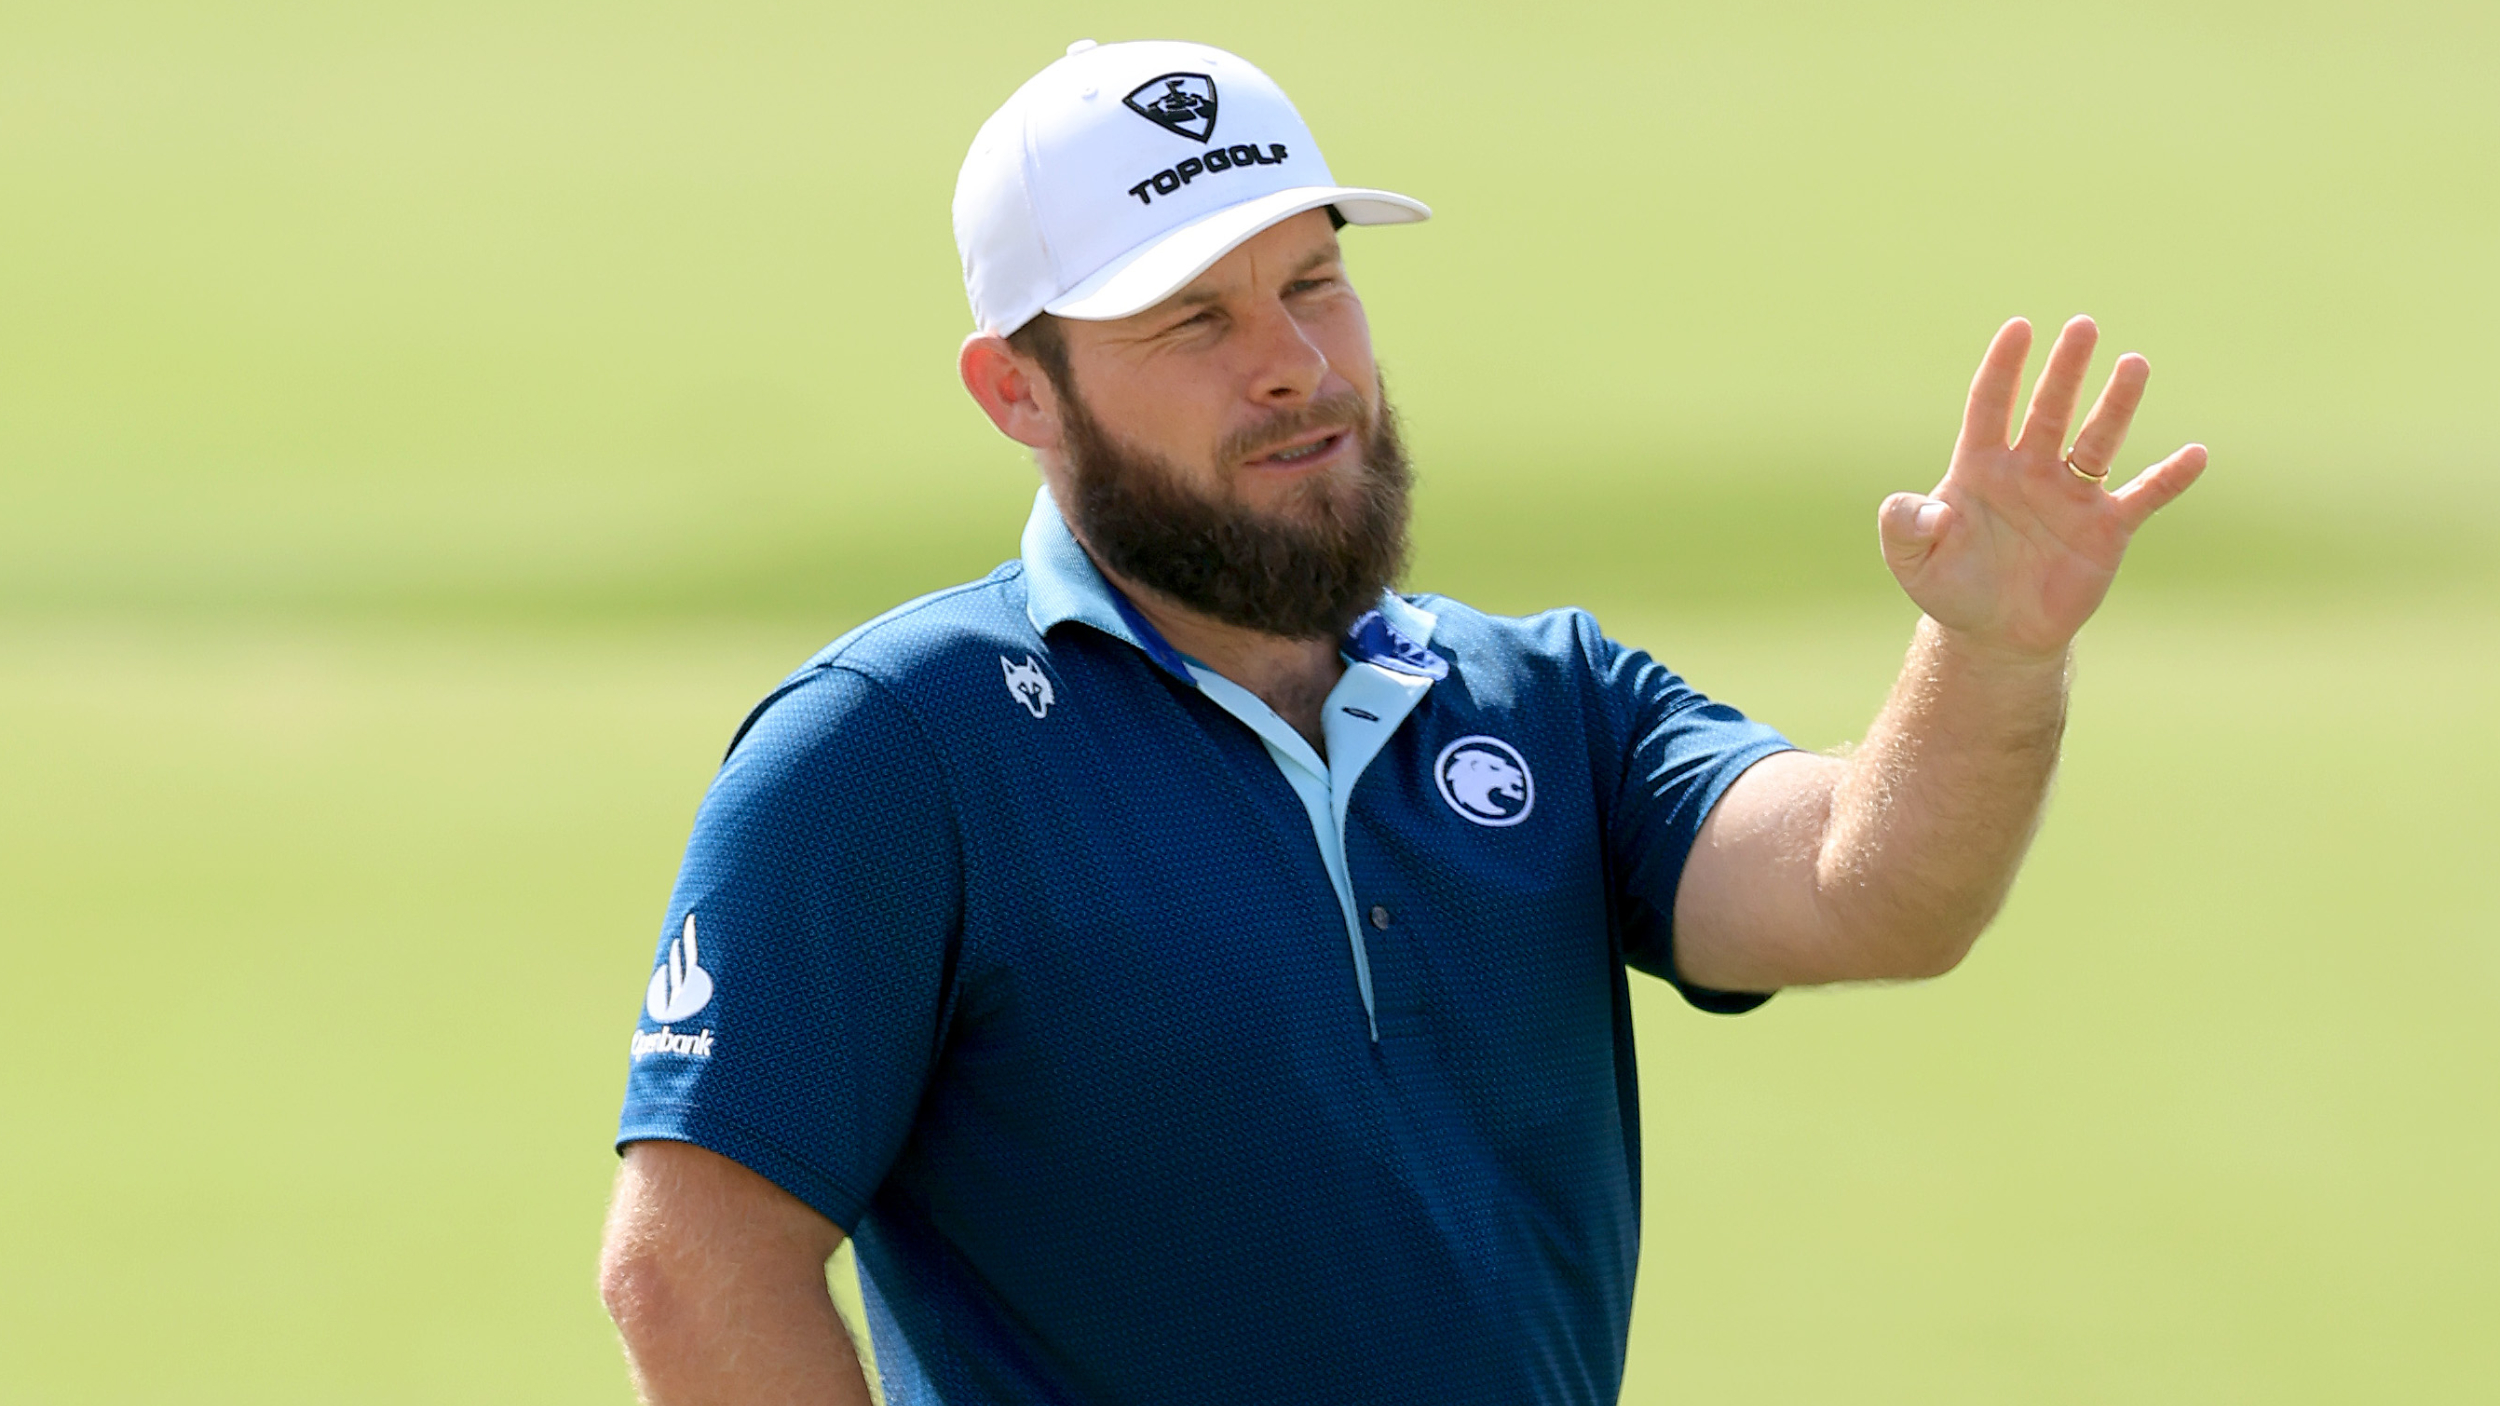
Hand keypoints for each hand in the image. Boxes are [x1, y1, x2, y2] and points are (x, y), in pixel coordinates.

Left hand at [1879, 316, 2206, 661]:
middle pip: (2049, 410)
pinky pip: (2143, 497)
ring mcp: (2071, 496)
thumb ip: (1905, 528)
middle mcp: (2030, 470)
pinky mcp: (2106, 529)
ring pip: (2097, 441)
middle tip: (2083, 326)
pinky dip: (2169, 478)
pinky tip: (2196, 455)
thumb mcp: (1912, 561)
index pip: (1991, 405)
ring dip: (2116, 405)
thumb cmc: (1950, 587)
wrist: (1995, 634)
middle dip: (2065, 370)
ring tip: (2134, 364)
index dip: (2004, 368)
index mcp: (1981, 467)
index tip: (2019, 328)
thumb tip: (1931, 509)